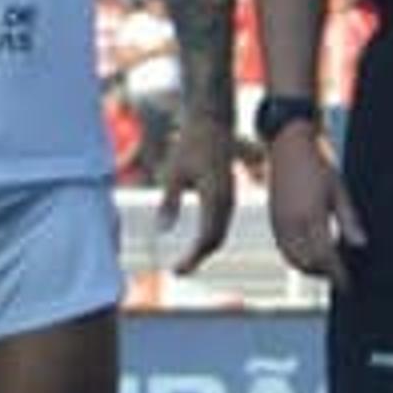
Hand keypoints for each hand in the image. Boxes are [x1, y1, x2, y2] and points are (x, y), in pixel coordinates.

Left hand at [159, 115, 238, 276]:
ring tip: (185, 261)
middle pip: (216, 240)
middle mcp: (227, 200)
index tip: (176, 271)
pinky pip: (221, 222)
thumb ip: (169, 202)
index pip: (207, 238)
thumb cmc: (190, 144)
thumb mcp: (173, 172)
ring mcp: (230, 197)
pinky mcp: (228, 193)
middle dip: (198, 258)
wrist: (212, 121)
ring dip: (204, 249)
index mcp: (215, 197)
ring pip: (221, 232)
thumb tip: (162, 230)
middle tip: (178, 271)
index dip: (192, 258)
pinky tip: (197, 242)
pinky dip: (210, 236)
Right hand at [264, 124, 364, 285]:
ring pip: (293, 260)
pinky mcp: (273, 221)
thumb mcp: (339, 190)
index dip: (338, 275)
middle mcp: (291, 224)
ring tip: (329, 267)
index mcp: (310, 216)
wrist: (288, 146)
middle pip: (308, 264)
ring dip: (311, 269)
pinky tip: (312, 253)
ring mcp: (278, 223)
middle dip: (325, 274)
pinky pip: (284, 250)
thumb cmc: (318, 164)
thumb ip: (349, 221)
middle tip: (343, 275)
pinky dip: (298, 259)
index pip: (326, 256)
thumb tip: (361, 246)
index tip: (349, 286)